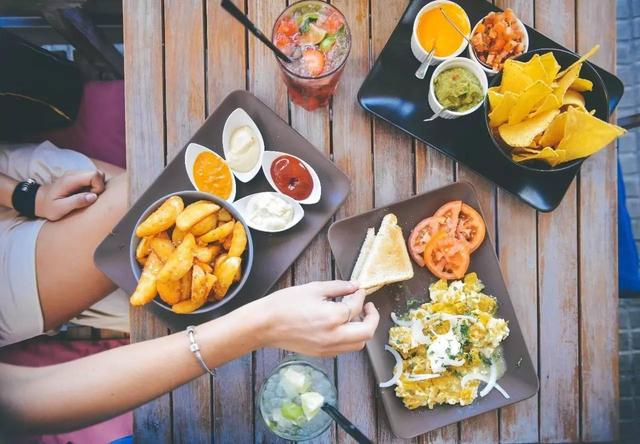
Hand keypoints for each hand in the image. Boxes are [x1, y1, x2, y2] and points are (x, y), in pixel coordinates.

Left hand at [35, 170, 105, 220]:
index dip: (99, 186)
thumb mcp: (60, 208)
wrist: (39, 201)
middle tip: (90, 198)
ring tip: (87, 197)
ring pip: (97, 176)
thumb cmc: (49, 207)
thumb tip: (94, 196)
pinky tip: (85, 195)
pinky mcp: (78, 178)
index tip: (92, 197)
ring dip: (97, 187)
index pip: (95, 175)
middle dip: (100, 187)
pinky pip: (93, 179)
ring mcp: (76, 175)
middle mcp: (74, 174)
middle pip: (99, 173)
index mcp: (70, 180)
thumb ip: (76, 202)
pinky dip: (93, 187)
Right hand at [253, 280, 379, 356]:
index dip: (360, 295)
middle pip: (367, 332)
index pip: (356, 306)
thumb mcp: (313, 289)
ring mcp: (328, 348)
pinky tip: (341, 326)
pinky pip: (344, 349)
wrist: (265, 325)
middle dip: (372, 318)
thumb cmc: (285, 304)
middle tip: (368, 307)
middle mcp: (334, 336)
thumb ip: (338, 287)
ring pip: (358, 344)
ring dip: (362, 330)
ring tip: (356, 316)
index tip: (358, 289)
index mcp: (333, 317)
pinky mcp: (321, 354)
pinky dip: (349, 338)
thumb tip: (354, 286)